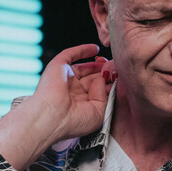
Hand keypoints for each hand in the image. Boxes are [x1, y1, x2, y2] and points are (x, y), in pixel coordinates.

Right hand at [0, 44, 112, 170]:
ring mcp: (66, 79)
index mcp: (81, 104)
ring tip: (109, 61)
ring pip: (85, 67)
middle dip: (105, 73)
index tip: (120, 79)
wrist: (52, 117)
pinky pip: (71, 54)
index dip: (109, 83)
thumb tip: (102, 78)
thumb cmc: (74, 122)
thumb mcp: (99, 112)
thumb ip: (105, 95)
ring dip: (98, 64)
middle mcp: (74, 92)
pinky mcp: (58, 67)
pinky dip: (83, 50)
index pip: (98, 90)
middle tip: (117, 67)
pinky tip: (95, 49)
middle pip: (93, 78)